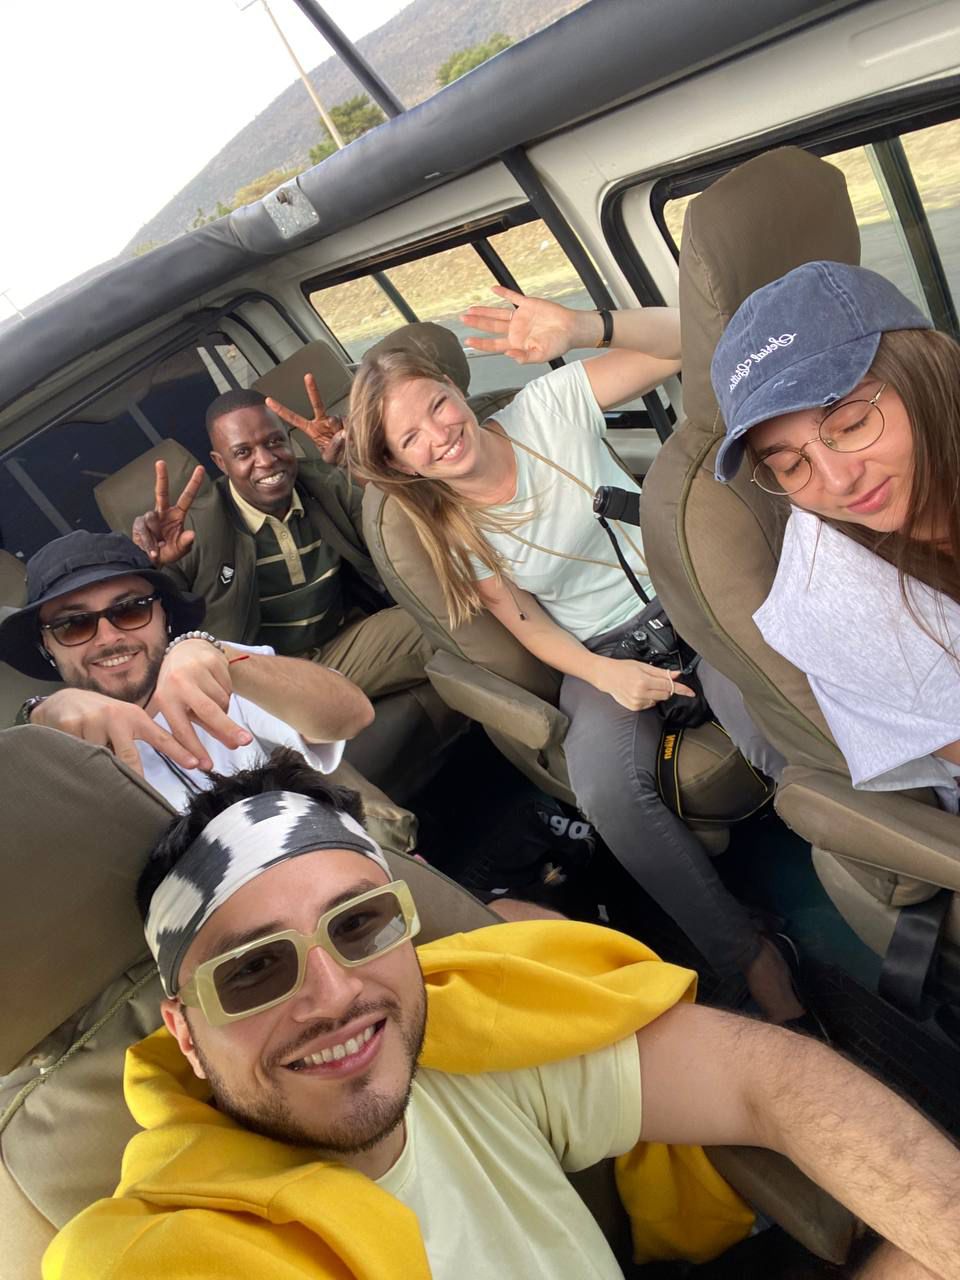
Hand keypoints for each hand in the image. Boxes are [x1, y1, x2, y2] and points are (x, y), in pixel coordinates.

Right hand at [31, 687, 203, 778]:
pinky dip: (79, 761)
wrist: (65, 702)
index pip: (161, 738)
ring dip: (99, 767)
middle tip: (135, 795)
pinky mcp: (71, 726)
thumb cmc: (102, 717)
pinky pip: (78, 757)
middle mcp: (116, 716)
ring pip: (101, 760)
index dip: (179, 752)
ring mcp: (93, 720)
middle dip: (132, 776)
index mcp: (135, 717)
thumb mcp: (124, 721)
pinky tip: (75, 753)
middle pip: (128, 758)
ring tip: (92, 762)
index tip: (196, 764)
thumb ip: (139, 740)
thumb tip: (151, 773)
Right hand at [132, 460, 204, 565]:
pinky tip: (151, 550)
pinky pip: (143, 529)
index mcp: (177, 515)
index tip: (200, 468)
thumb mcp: (180, 550)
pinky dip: (147, 543)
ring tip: (158, 549)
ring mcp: (150, 517)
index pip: (186, 497)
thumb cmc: (168, 553)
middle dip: (161, 477)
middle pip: (162, 492)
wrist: (150, 561)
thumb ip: (186, 543)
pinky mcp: (139, 524)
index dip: (193, 483)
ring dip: (154, 537)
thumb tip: (191, 534)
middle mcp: (163, 512)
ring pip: (150, 519)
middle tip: (161, 462)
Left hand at [154, 640, 252, 769]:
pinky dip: (227, 694)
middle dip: (227, 729)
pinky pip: (228, 688)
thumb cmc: (179, 685)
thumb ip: (195, 728)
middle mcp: (179, 683)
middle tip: (243, 743)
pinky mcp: (213, 662)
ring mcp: (197, 671)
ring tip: (213, 703)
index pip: (181, 729)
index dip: (193, 749)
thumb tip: (224, 748)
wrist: (187, 649)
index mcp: (165, 698)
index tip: (206, 766)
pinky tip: (216, 687)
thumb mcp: (178, 706)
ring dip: (224, 710)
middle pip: (208, 712)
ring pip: (222, 702)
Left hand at [266, 373, 343, 455]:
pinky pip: (348, 425)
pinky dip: (350, 433)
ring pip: (336, 420)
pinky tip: (351, 438)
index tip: (269, 401)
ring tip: (343, 443)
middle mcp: (323, 421)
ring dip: (339, 432)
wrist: (353, 456)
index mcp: (313, 430)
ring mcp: (336, 420)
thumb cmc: (339, 457)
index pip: (294, 418)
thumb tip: (342, 433)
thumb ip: (333, 447)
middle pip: (317, 403)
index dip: (281, 410)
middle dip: (312, 389)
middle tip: (308, 376)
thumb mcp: (330, 458)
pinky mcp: (348, 421)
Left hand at [461, 285, 588, 364]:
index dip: (481, 342)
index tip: (468, 341)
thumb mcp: (541, 356)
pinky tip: (493, 289)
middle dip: (477, 323)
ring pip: (497, 313)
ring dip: (484, 311)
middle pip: (491, 326)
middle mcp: (516, 330)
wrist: (571, 329)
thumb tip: (509, 354)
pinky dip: (503, 293)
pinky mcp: (528, 305)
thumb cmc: (558, 344)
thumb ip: (524, 357)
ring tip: (470, 309)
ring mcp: (521, 317)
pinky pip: (513, 297)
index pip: (494, 343)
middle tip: (463, 319)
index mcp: (516, 343)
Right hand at [591, 656, 694, 711]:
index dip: (682, 689)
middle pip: (666, 694)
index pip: (669, 686)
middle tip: (655, 680)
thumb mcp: (643, 666)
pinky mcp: (635, 708)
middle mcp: (641, 693)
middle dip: (665, 687)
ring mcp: (637, 702)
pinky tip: (639, 692)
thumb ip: (661, 672)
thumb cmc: (623, 668)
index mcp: (644, 681)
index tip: (691, 693)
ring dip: (656, 693)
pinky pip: (650, 704)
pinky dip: (649, 698)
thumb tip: (677, 674)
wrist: (606, 676)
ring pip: (658, 700)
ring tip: (643, 685)